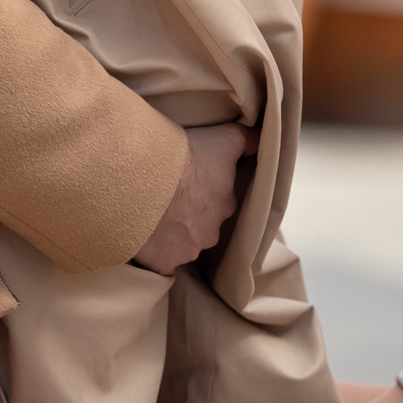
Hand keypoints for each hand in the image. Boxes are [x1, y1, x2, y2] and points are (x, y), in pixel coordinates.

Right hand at [132, 123, 254, 274]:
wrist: (142, 178)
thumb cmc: (182, 157)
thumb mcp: (222, 139)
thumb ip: (246, 140)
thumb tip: (262, 140)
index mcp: (224, 204)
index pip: (218, 200)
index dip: (202, 190)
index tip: (186, 180)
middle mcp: (210, 232)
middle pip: (200, 225)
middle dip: (188, 215)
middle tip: (166, 195)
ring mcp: (187, 250)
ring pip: (180, 245)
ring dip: (169, 232)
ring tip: (149, 212)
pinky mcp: (163, 263)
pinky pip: (158, 261)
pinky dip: (151, 251)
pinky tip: (140, 234)